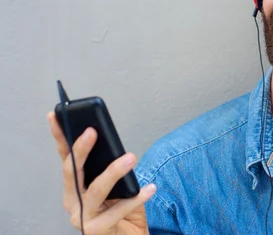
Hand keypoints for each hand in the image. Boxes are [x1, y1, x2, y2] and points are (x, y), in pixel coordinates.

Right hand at [47, 111, 156, 234]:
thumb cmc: (124, 210)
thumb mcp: (119, 183)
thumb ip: (112, 167)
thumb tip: (115, 145)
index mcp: (75, 186)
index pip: (65, 158)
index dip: (60, 137)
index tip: (56, 115)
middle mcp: (73, 201)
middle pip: (72, 172)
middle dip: (80, 150)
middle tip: (93, 131)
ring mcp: (82, 217)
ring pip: (94, 190)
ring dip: (113, 172)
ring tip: (131, 157)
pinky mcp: (95, 231)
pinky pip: (116, 212)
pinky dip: (135, 198)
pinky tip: (150, 188)